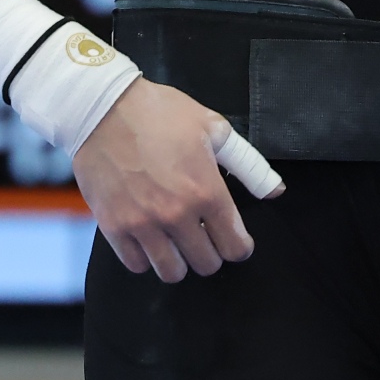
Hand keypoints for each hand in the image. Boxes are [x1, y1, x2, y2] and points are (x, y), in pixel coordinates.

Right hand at [72, 78, 265, 282]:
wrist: (103, 107)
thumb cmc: (160, 113)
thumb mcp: (213, 129)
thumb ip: (248, 165)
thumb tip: (276, 192)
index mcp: (206, 191)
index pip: (235, 247)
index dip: (239, 246)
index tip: (234, 240)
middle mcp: (177, 215)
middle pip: (206, 265)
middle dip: (211, 252)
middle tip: (203, 235)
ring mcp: (143, 224)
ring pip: (172, 273)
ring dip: (179, 260)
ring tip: (176, 241)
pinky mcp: (114, 227)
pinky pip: (137, 265)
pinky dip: (146, 257)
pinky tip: (149, 237)